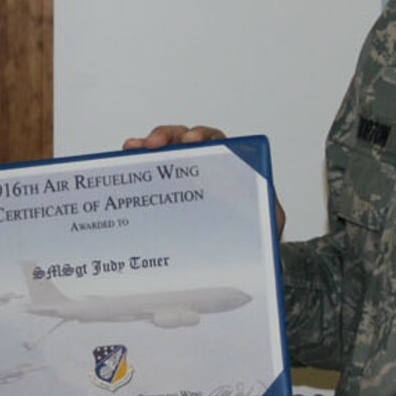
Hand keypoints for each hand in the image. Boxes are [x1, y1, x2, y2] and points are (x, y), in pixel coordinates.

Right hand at [122, 125, 284, 232]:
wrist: (234, 261)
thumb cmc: (250, 237)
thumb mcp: (266, 223)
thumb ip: (270, 209)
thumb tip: (266, 201)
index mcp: (228, 168)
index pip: (216, 142)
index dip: (203, 136)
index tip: (193, 142)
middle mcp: (203, 168)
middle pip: (184, 140)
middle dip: (168, 135)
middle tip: (155, 143)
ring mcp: (181, 178)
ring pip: (163, 152)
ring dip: (148, 145)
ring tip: (134, 147)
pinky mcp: (163, 192)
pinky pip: (148, 171)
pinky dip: (136, 162)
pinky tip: (125, 158)